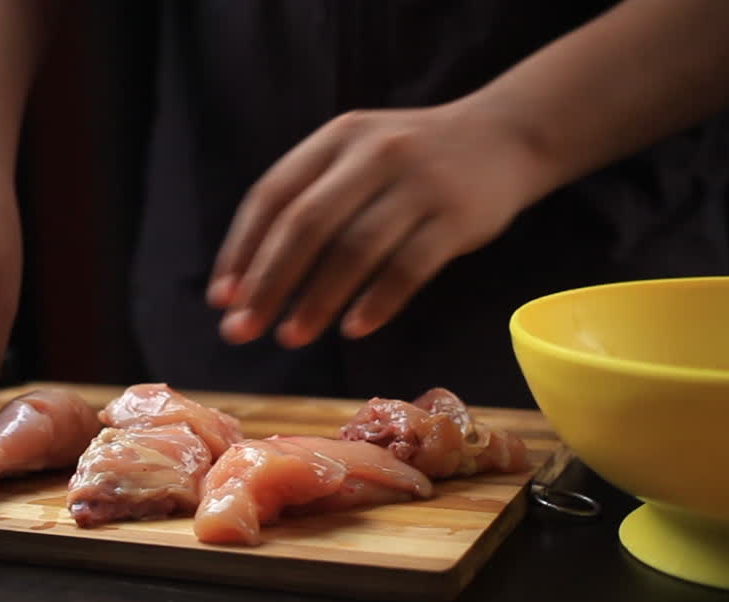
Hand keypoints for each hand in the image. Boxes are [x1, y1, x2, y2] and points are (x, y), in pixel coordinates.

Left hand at [207, 100, 542, 347]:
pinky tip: (353, 329)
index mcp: (337, 138)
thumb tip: (251, 278)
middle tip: (244, 330)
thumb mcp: (358, 154)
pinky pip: (408, 269)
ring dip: (317, 300)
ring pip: (355, 250)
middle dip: (269, 283)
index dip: (243, 249)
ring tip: (293, 337)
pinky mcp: (456, 218)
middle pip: (307, 225)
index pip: (273, 194)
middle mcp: (373, 154)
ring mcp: (418, 184)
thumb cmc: (414, 160)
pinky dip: (377, 303)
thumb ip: (312, 199)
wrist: (505, 137)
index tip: (223, 298)